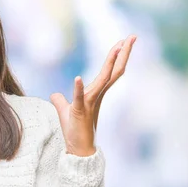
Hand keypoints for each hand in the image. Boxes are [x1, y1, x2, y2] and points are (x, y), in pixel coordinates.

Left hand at [50, 35, 136, 156]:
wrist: (78, 150)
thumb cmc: (74, 131)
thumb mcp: (65, 111)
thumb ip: (61, 100)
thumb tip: (55, 95)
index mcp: (96, 92)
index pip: (110, 70)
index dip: (117, 55)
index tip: (124, 40)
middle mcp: (97, 95)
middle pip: (114, 70)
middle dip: (123, 52)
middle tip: (132, 36)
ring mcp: (90, 102)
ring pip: (103, 79)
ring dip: (110, 62)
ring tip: (118, 46)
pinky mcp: (80, 111)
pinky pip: (79, 98)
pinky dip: (79, 88)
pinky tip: (77, 78)